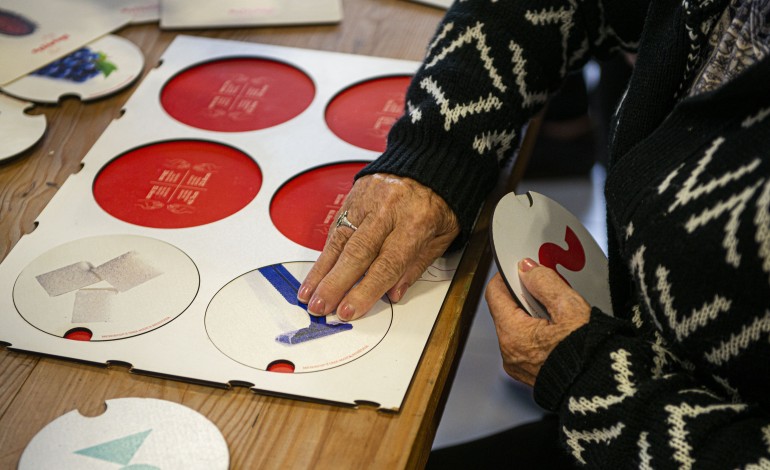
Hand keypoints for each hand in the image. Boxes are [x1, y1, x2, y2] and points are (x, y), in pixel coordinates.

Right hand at [298, 173, 459, 320]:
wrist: (431, 159)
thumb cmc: (440, 201)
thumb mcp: (443, 235)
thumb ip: (417, 265)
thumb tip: (394, 293)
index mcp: (416, 222)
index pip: (387, 263)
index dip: (365, 290)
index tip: (349, 311)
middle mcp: (388, 210)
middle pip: (357, 253)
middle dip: (335, 285)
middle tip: (320, 308)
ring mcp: (368, 201)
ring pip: (340, 240)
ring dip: (322, 272)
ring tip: (308, 296)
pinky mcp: (353, 197)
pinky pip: (336, 228)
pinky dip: (323, 254)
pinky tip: (314, 273)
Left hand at [486, 258, 589, 385]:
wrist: (605, 391)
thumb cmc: (589, 353)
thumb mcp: (569, 308)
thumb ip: (544, 282)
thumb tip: (526, 268)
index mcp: (512, 334)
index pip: (495, 293)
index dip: (508, 276)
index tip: (523, 268)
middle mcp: (509, 353)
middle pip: (507, 311)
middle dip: (525, 296)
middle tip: (549, 288)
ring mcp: (519, 367)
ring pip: (518, 328)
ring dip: (534, 315)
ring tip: (560, 311)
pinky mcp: (532, 375)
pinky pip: (528, 345)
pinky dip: (539, 333)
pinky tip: (561, 330)